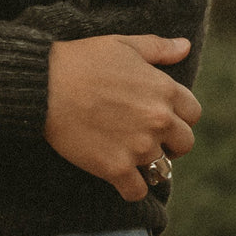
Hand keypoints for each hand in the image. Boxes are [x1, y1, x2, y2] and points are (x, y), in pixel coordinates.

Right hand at [45, 35, 201, 202]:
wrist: (42, 84)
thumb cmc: (80, 60)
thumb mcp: (122, 44)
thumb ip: (158, 48)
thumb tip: (186, 46)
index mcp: (164, 90)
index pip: (192, 113)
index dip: (178, 116)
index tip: (159, 117)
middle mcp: (158, 120)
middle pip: (184, 144)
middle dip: (169, 143)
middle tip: (145, 138)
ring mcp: (139, 146)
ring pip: (161, 169)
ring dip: (147, 164)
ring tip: (129, 156)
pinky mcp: (115, 167)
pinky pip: (137, 191)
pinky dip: (130, 188)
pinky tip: (118, 177)